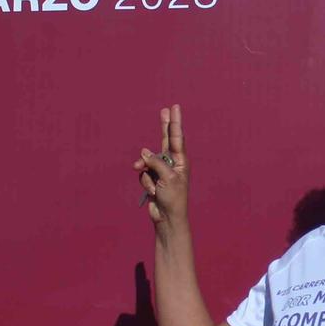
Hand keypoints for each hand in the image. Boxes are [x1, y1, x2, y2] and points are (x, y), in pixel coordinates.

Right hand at [134, 105, 187, 226]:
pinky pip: (143, 174)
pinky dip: (145, 183)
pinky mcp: (152, 179)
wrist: (167, 218)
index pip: (177, 137)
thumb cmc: (173, 198)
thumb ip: (156, 162)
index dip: (175, 122)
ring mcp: (161, 171)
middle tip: (164, 110)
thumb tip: (144, 151)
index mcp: (181, 161)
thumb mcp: (167, 178)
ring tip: (153, 185)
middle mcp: (172, 163)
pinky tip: (152, 192)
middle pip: (166, 140)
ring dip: (147, 174)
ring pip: (147, 161)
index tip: (174, 107)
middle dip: (164, 126)